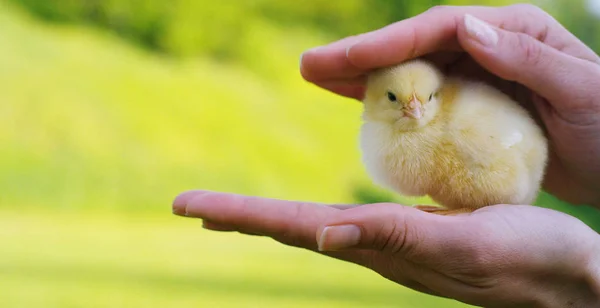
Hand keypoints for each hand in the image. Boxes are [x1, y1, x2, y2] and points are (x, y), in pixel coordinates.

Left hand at [172, 191, 599, 306]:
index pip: (295, 227)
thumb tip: (324, 235)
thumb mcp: (467, 244)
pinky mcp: (414, 237)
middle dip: (239, 215)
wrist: (569, 279)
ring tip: (233, 211)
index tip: (187, 206)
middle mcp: (377, 251)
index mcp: (382, 250)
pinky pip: (349, 223)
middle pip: (293, 228)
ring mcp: (393, 247)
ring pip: (315, 226)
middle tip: (188, 205)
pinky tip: (310, 216)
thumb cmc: (531, 259)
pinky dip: (314, 215)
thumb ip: (396, 238)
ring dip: (270, 217)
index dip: (241, 215)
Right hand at [300, 4, 599, 206]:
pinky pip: (419, 104)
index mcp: (514, 32)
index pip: (441, 28)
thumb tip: (464, 27)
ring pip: (407, 74)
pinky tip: (354, 106)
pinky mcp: (467, 111)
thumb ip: (526, 58)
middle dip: (358, 56)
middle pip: (412, 48)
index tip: (347, 58)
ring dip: (360, 78)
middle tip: (307, 65)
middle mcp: (488, 48)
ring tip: (315, 79)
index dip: (391, 41)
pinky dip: (386, 104)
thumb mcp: (582, 90)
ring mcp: (474, 80)